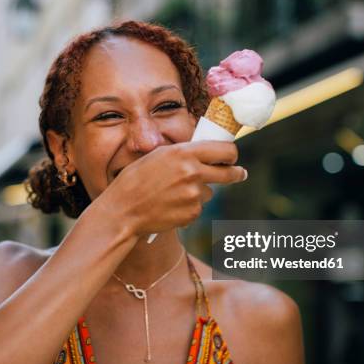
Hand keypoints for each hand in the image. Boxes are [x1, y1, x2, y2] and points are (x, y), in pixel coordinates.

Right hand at [97, 140, 246, 236]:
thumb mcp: (158, 156)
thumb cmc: (135, 180)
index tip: (232, 158)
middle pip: (229, 173)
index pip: (225, 150)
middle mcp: (192, 172)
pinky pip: (198, 208)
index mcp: (184, 153)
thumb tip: (205, 153)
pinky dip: (189, 207)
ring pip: (209, 192)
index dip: (231, 154)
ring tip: (173, 194)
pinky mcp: (192, 213)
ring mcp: (194, 195)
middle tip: (239, 174)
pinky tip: (170, 206)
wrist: (123, 210)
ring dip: (199, 192)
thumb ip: (184, 153)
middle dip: (236, 173)